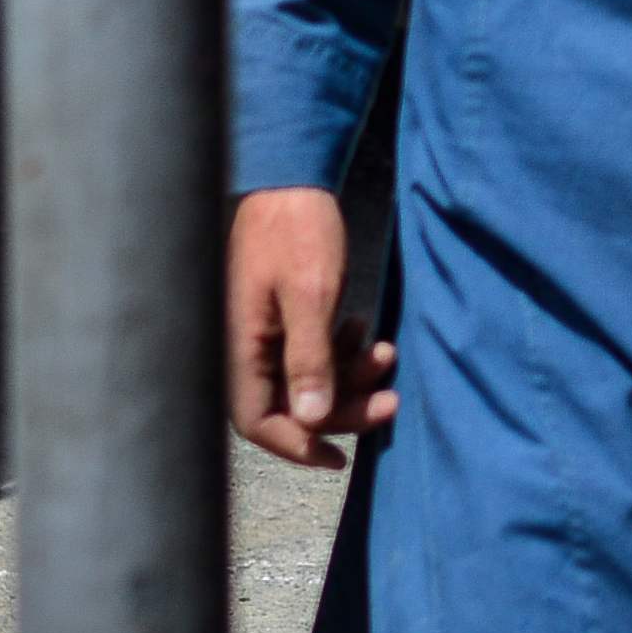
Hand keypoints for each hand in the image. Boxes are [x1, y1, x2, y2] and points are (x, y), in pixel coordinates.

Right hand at [228, 187, 394, 468]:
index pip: (255, 419)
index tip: (340, 457)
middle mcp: (245, 341)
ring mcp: (262, 327)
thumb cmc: (296, 229)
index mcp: (240, 341)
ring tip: (385, 353)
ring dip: (349, 377)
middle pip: (289, 405)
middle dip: (343, 409)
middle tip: (391, 400)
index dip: (296, 445)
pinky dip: (339, 352)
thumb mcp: (312, 295)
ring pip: (305, 380)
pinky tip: (361, 328)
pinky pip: (308, 352)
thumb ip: (310, 360)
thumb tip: (310, 421)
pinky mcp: (278, 312)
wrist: (291, 175)